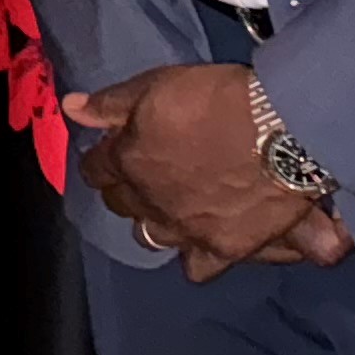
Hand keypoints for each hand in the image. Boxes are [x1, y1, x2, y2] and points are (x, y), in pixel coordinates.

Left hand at [65, 65, 354, 282]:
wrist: (283, 131)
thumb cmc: (217, 100)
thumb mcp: (157, 86)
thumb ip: (112, 102)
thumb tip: (72, 108)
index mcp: (127, 161)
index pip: (95, 169)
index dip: (102, 158)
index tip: (113, 149)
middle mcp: (149, 202)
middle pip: (121, 203)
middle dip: (125, 187)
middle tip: (143, 172)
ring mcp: (184, 229)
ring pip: (151, 236)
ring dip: (155, 220)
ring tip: (171, 206)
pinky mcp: (222, 249)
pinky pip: (197, 268)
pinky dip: (197, 257)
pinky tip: (205, 242)